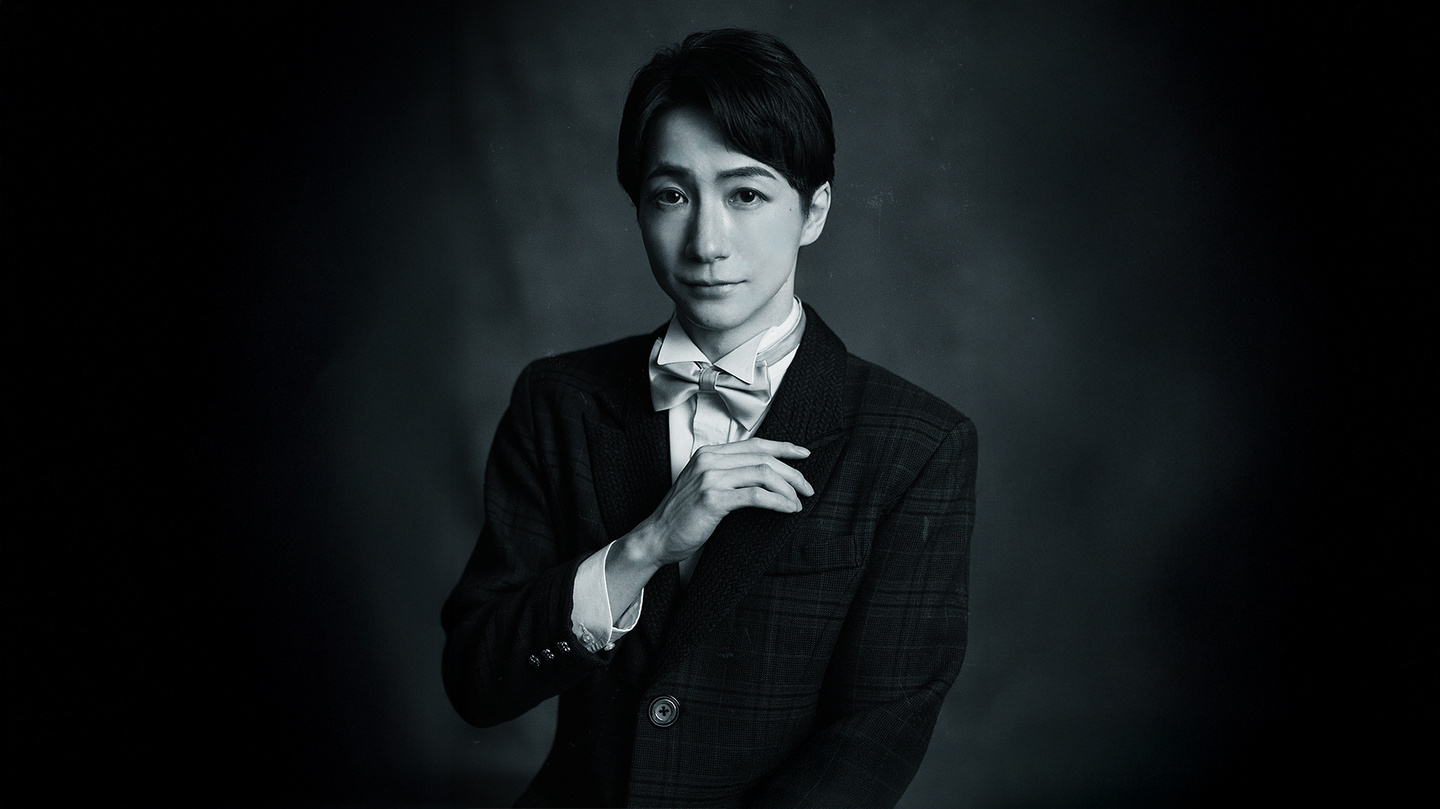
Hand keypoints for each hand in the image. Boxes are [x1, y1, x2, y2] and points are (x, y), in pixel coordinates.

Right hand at [623, 439, 813, 569]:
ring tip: (798, 502)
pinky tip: (787, 509)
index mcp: (709, 454)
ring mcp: (710, 478)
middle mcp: (709, 460)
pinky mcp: (713, 498)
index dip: (783, 447)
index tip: (803, 454)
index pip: (754, 444)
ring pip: (763, 473)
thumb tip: (764, 474)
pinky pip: (755, 495)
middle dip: (792, 472)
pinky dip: (777, 501)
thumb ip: (727, 474)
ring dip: (787, 488)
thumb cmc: (683, 516)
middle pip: (763, 457)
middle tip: (807, 488)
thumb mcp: (704, 485)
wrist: (657, 536)